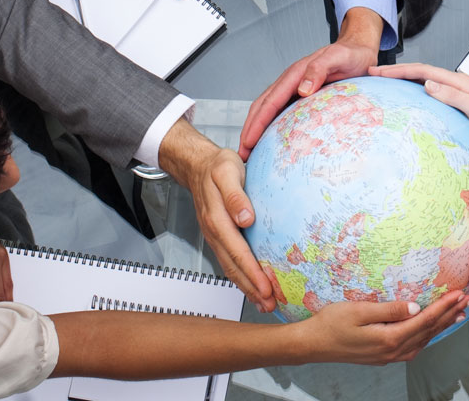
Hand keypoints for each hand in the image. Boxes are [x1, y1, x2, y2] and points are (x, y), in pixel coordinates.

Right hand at [158, 119, 275, 311]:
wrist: (198, 165)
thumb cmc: (217, 166)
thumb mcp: (227, 171)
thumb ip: (235, 195)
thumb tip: (246, 217)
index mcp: (217, 218)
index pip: (237, 251)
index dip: (251, 271)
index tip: (266, 288)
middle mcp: (214, 231)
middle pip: (233, 266)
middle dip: (251, 288)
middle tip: (270, 304)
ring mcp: (215, 236)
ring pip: (230, 267)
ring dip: (247, 287)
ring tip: (265, 303)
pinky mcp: (219, 236)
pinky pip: (229, 260)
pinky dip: (241, 276)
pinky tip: (253, 284)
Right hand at [239, 7, 381, 159]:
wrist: (358, 49)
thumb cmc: (350, 54)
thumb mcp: (338, 58)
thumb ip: (319, 69)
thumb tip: (302, 89)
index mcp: (295, 74)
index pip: (270, 102)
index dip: (257, 122)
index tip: (248, 141)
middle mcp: (291, 82)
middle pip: (261, 107)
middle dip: (249, 130)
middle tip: (242, 154)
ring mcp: (294, 89)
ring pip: (268, 110)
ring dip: (256, 129)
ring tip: (250, 151)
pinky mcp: (301, 95)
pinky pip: (281, 112)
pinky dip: (270, 126)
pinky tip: (271, 140)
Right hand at [301, 291, 468, 364]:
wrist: (313, 344)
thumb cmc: (331, 324)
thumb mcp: (359, 311)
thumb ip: (389, 309)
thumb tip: (415, 306)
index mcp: (389, 338)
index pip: (424, 320)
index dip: (443, 306)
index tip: (458, 294)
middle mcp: (393, 351)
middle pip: (428, 331)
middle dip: (449, 314)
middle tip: (466, 300)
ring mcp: (389, 356)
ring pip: (423, 340)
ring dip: (441, 325)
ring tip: (456, 313)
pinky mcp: (384, 356)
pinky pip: (413, 346)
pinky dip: (427, 335)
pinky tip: (430, 329)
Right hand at [368, 63, 468, 135]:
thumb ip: (453, 96)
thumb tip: (428, 85)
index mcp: (455, 81)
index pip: (421, 71)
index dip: (398, 70)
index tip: (379, 72)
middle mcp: (453, 82)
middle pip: (418, 72)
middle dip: (394, 72)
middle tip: (373, 74)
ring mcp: (454, 89)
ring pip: (422, 80)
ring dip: (403, 79)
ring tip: (384, 83)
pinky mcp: (455, 98)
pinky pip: (429, 91)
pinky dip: (414, 89)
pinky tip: (408, 98)